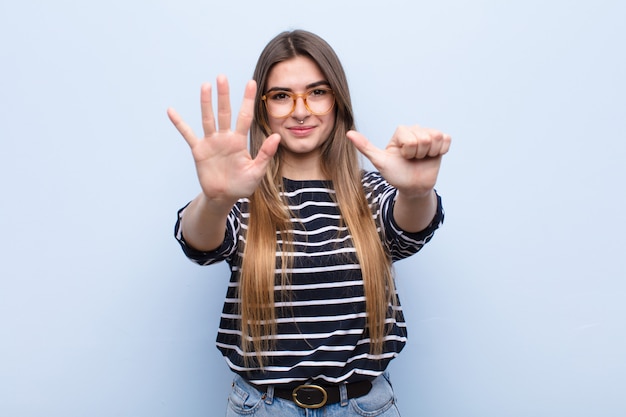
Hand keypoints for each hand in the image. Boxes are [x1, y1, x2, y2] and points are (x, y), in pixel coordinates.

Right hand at [167, 76, 280, 203]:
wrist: (223, 197)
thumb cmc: (242, 185)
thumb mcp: (257, 171)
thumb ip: (265, 154)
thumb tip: (277, 136)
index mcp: (240, 141)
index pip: (245, 116)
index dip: (247, 100)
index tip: (251, 83)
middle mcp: (225, 137)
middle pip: (224, 112)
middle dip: (224, 95)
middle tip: (222, 77)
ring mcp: (211, 142)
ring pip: (208, 118)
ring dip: (206, 103)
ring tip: (205, 86)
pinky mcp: (199, 150)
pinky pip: (188, 134)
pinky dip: (179, 123)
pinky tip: (171, 111)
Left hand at [347, 125, 450, 197]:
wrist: (413, 186)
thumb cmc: (396, 174)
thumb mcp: (380, 161)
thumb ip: (365, 147)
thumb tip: (348, 133)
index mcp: (401, 131)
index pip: (411, 138)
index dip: (408, 152)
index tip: (403, 157)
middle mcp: (415, 129)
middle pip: (425, 137)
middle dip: (419, 154)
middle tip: (413, 159)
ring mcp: (429, 133)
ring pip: (436, 137)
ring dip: (430, 153)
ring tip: (422, 158)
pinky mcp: (441, 140)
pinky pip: (446, 139)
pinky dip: (441, 151)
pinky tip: (432, 155)